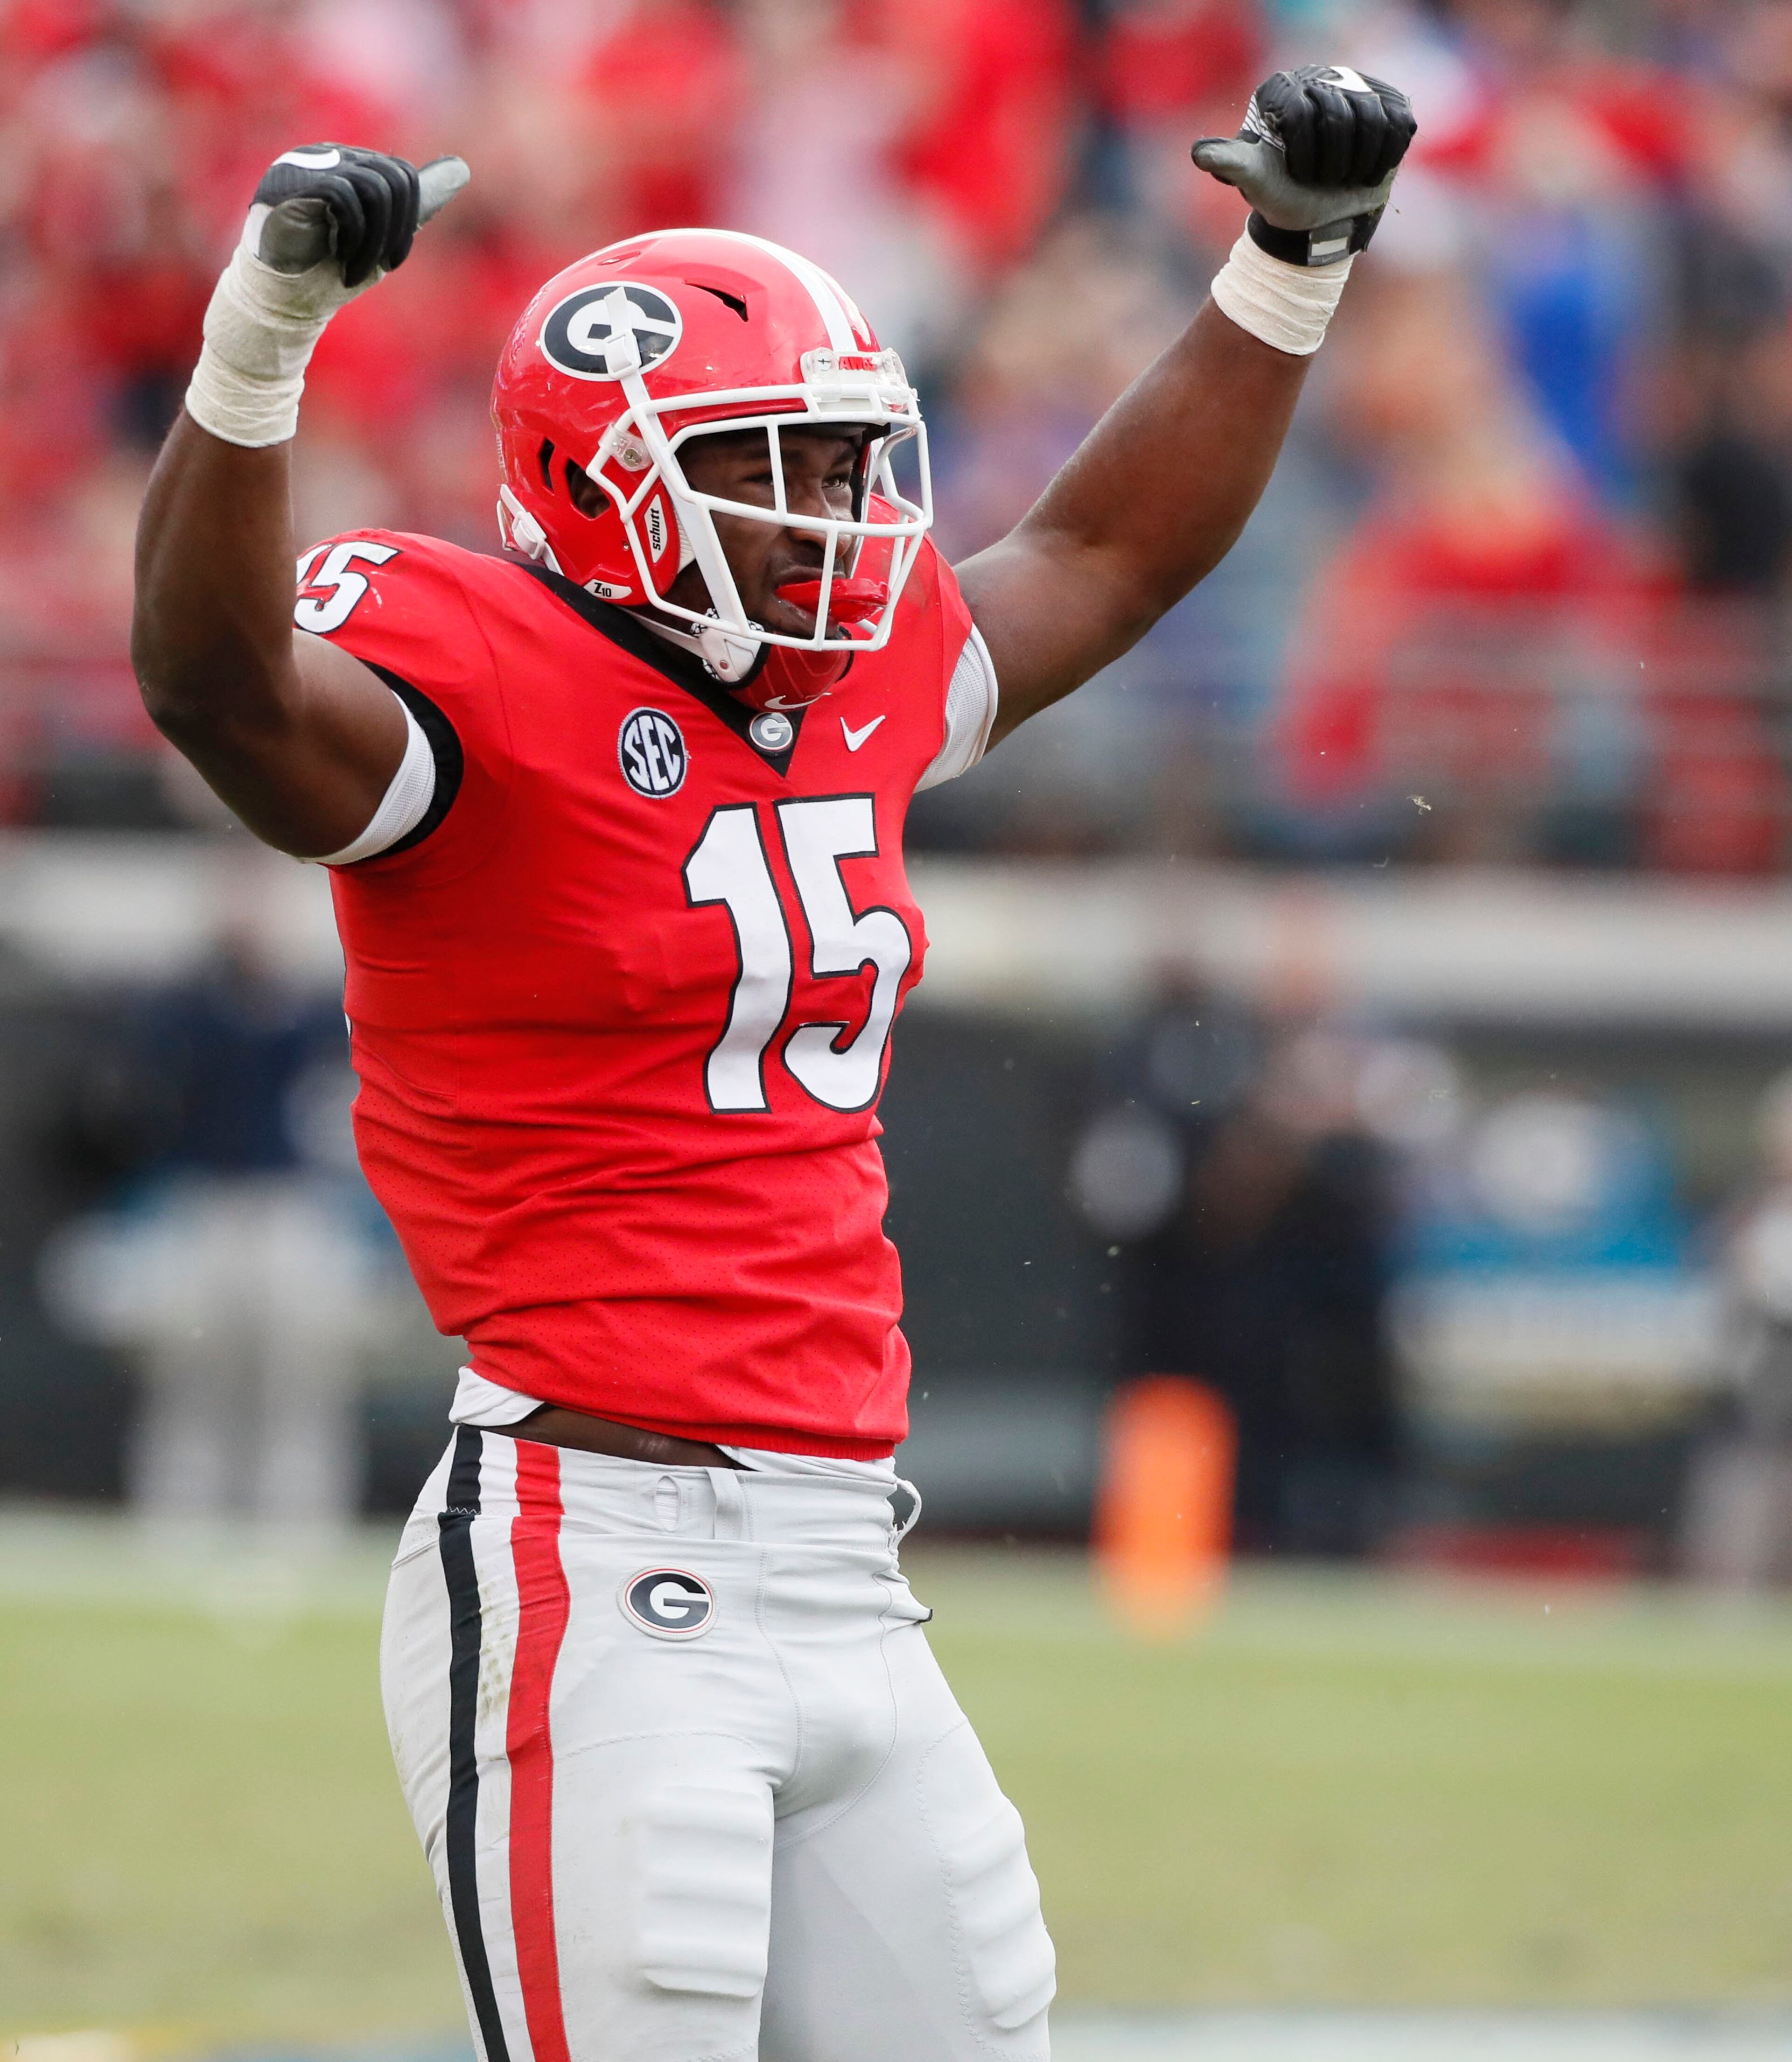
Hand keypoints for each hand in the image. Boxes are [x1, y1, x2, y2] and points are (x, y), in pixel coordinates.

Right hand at [248, 145, 469, 286]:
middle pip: (394, 178)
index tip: (392, 260)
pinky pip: (344, 197)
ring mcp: (306, 164)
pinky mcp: (288, 181)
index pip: (401, 175)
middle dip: (397, 232)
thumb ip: (416, 204)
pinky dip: (354, 240)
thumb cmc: (329, 270)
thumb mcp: (384, 236)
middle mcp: (328, 155)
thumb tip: (461, 167)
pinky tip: (343, 266)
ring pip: (374, 188)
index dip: (408, 222)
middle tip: (380, 267)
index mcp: (349, 165)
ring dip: (375, 243)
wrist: (282, 299)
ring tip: (358, 271)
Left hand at [1192, 66, 1415, 265]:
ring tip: (1343, 177)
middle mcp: (1322, 78)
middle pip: (1341, 115)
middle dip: (1332, 163)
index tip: (1298, 175)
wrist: (1317, 212)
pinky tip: (1366, 171)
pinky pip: (1399, 127)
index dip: (1305, 157)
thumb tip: (1198, 153)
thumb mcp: (1253, 178)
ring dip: (1358, 163)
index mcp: (1284, 89)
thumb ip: (1228, 162)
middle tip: (1323, 180)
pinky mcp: (1391, 105)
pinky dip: (1384, 159)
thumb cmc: (1281, 191)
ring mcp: (1360, 89)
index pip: (1304, 115)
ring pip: (1373, 119)